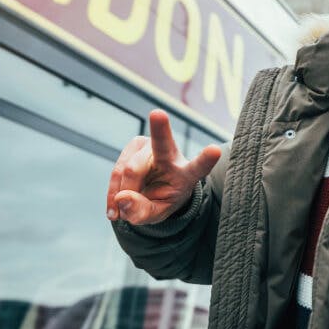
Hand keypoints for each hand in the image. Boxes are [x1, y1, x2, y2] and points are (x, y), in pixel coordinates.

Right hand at [106, 109, 221, 225]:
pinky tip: (115, 203)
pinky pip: (117, 170)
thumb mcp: (156, 213)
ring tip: (126, 207)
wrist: (152, 189)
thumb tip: (121, 198)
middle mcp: (171, 154)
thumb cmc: (161, 199)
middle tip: (158, 114)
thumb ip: (141, 211)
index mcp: (187, 174)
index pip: (199, 167)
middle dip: (160, 128)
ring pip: (130, 169)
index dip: (206, 159)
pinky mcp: (135, 144)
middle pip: (163, 144)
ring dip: (122, 192)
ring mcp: (152, 146)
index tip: (215, 150)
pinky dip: (113, 190)